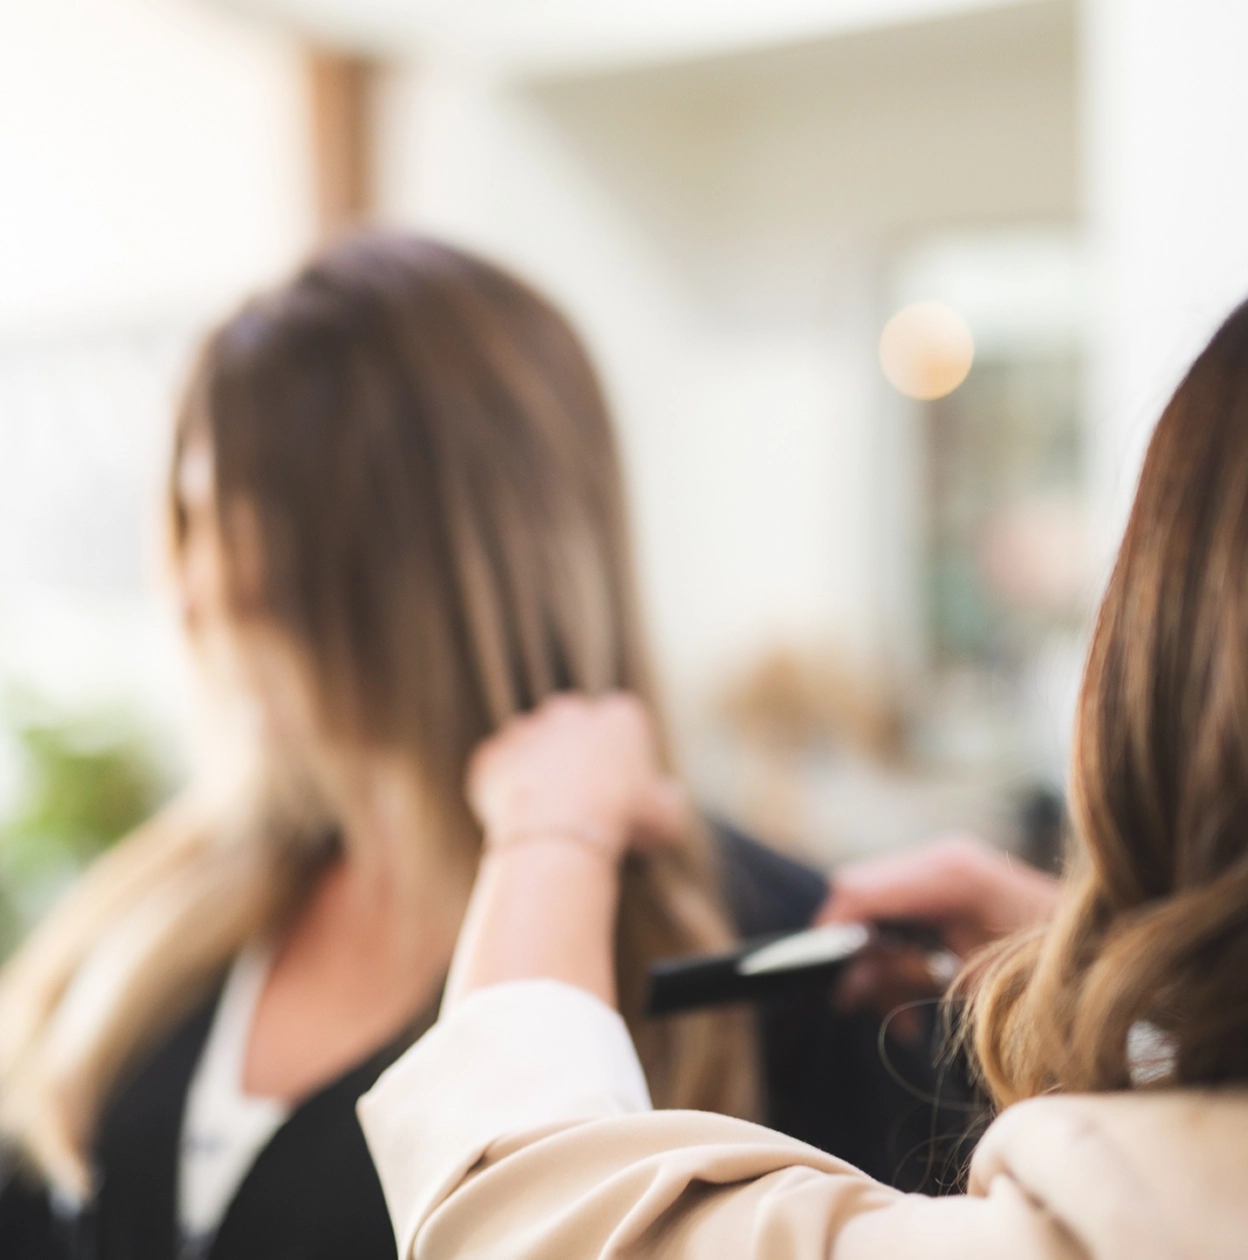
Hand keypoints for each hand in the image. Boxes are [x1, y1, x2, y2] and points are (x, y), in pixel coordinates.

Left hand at [466, 693, 687, 860]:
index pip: (621, 724)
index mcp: (618, 714)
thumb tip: (670, 797)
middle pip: (573, 727)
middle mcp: (570, 710)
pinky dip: (506, 789)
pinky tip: (520, 817)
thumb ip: (670, 801)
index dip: (621, 758)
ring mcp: (527, 728)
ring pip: (533, 745)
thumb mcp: (666, 817)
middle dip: (575, 754)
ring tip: (548, 811)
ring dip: (538, 768)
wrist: (561, 831)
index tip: (621, 788)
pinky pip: (499, 769)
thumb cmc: (620, 819)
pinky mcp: (493, 753)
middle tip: (581, 797)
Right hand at [819, 837, 1060, 1038]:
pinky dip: (899, 958)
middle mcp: (942, 859)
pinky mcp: (952, 887)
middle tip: (862, 1008)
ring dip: (879, 968)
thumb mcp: (977, 985)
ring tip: (904, 1023)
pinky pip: (901, 917)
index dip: (831, 937)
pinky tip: (916, 1006)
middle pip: (859, 898)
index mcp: (948, 873)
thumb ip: (906, 971)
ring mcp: (947, 869)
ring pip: (875, 912)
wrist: (1117, 959)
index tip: (827, 986)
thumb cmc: (1057, 978)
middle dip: (855, 956)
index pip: (856, 891)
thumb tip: (851, 977)